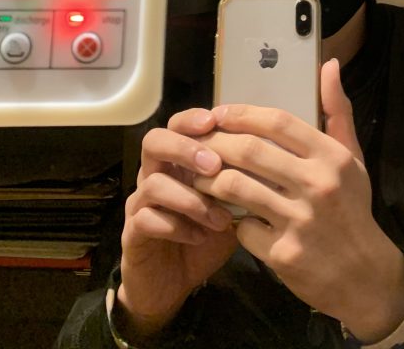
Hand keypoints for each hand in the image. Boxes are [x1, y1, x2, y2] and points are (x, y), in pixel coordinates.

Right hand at [117, 109, 238, 339]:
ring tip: (220, 217)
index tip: (214, 121)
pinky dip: (177, 226)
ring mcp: (139, 203)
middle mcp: (154, 175)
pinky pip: (146, 219)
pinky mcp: (132, 234)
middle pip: (154, 142)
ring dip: (190, 197)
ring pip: (153, 183)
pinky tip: (200, 236)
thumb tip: (272, 159)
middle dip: (184, 148)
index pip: (177, 125)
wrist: (173, 284)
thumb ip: (242, 182)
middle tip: (213, 165)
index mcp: (176, 162)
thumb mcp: (229, 207)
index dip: (192, 119)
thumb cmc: (205, 237)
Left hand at [194, 60, 403, 342]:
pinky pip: (241, 227)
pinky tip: (225, 215)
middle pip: (250, 150)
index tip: (219, 113)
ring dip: (211, 178)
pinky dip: (230, 220)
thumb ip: (337, 111)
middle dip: (217, 143)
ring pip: (236, 187)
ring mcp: (299, 221)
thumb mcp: (352, 158)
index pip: (278, 121)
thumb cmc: (352, 208)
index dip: (242, 114)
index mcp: (332, 156)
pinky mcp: (283, 253)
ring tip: (200, 174)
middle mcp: (317, 184)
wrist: (363, 274)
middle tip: (198, 143)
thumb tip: (328, 65)